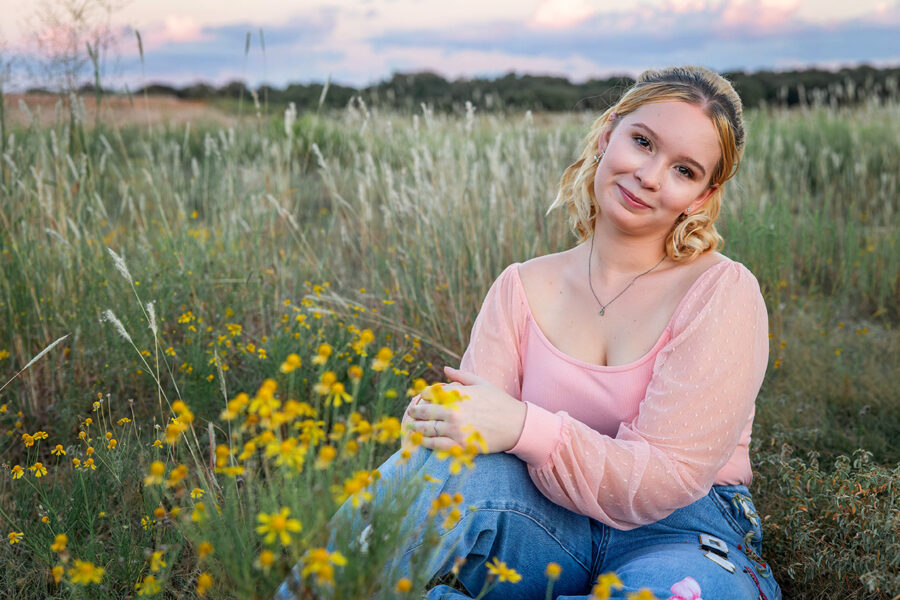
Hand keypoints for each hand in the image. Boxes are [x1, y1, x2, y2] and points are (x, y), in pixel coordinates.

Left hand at [404, 366, 525, 452]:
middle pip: (424, 411)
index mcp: (457, 394)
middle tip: (410, 413)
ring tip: (410, 427)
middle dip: (415, 411)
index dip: (423, 396)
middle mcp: (453, 411)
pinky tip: (420, 441)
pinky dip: (424, 442)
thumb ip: (461, 375)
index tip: (420, 399)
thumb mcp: (481, 383)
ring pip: (426, 428)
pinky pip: (435, 444)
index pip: (429, 393)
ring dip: (415, 427)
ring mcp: (455, 429)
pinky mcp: (459, 445)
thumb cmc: (499, 401)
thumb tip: (444, 368)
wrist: (516, 425)